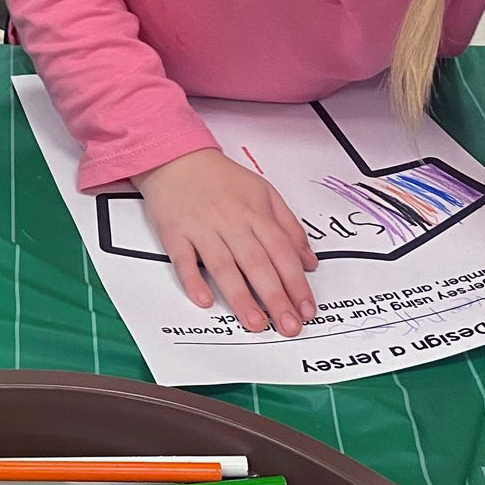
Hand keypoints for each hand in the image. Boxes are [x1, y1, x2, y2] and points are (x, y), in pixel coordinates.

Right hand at [134, 148, 316, 335]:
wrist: (175, 157)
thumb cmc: (221, 179)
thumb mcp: (264, 193)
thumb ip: (289, 227)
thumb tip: (309, 262)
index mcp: (255, 212)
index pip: (282, 252)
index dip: (296, 283)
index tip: (306, 309)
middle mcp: (230, 222)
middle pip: (257, 263)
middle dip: (275, 297)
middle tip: (288, 326)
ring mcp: (201, 228)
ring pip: (223, 266)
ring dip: (240, 296)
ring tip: (255, 323)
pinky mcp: (175, 234)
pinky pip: (184, 260)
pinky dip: (193, 280)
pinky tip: (204, 300)